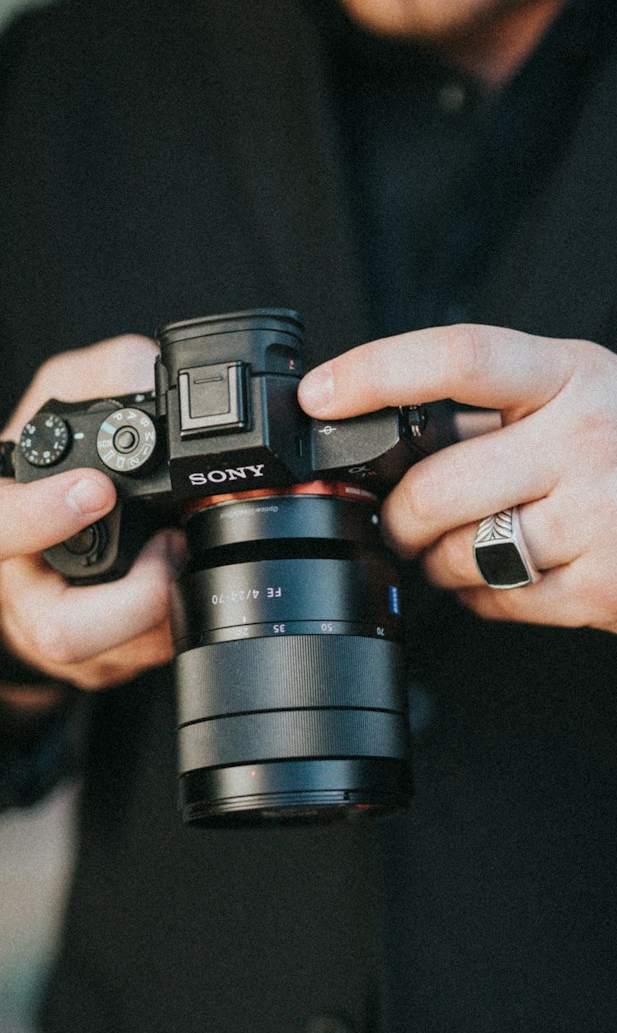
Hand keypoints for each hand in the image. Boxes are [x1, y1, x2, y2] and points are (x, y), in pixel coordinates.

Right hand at [0, 336, 181, 693]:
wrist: (50, 526)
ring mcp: (59, 632)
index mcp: (3, 518)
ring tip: (182, 554)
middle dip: (132, 600)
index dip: (40, 517)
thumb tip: (151, 373)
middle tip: (171, 547)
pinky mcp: (98, 660)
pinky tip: (182, 581)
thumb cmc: (56, 458)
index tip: (97, 490)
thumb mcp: (69, 391)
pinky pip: (142, 659)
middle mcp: (23, 586)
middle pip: (61, 629)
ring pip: (115, 655)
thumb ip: (107, 372)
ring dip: (166, 609)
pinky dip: (174, 621)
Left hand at [299, 324, 616, 639]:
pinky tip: (516, 577)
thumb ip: (509, 406)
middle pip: (438, 484)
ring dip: (440, 562)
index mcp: (578, 376)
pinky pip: (500, 603)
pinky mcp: (607, 588)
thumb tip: (394, 431)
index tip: (319, 394)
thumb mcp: (601, 393)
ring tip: (469, 549)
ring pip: (460, 553)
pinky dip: (485, 598)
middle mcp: (590, 439)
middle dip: (398, 514)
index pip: (461, 357)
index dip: (377, 372)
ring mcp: (601, 518)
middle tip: (399, 519)